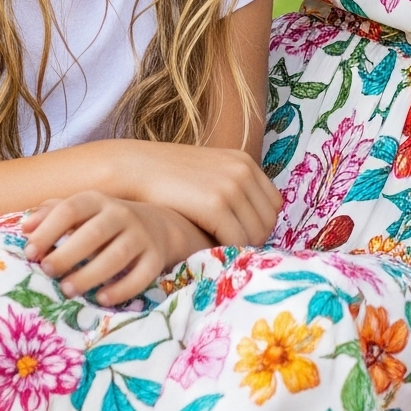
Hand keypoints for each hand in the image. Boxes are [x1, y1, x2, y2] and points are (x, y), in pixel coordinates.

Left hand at [22, 193, 201, 305]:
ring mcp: (141, 236)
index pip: (71, 209)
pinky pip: (141, 275)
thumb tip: (25, 226)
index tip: (30, 252)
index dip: (49, 229)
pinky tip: (101, 299)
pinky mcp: (155, 259)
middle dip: (67, 254)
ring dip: (90, 274)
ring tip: (68, 290)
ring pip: (117, 256)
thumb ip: (52, 214)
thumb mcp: (82, 211)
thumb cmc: (105, 222)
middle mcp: (121, 215)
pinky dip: (121, 289)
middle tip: (47, 272)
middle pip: (94, 233)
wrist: (159, 225)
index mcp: (97, 201)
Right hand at [103, 142, 280, 247]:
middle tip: (227, 247)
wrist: (136, 168)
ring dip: (240, 247)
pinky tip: (208, 249)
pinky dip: (227, 249)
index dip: (259, 224)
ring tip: (218, 249)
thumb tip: (252, 221)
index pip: (273, 205)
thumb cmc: (169, 177)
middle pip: (268, 221)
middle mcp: (243, 171)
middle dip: (252, 239)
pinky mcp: (215, 204)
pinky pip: (237, 239)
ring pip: (256, 234)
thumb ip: (232, 187)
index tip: (238, 234)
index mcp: (244, 161)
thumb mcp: (209, 172)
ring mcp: (231, 186)